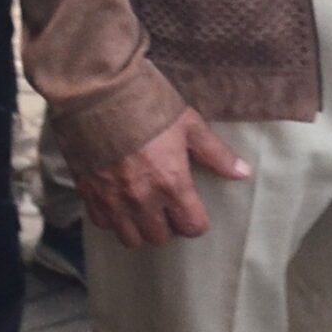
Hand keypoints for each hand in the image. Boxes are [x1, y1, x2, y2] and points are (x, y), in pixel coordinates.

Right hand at [75, 107, 250, 249]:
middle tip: (170, 207)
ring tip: (145, 209)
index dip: (197, 221)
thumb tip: (243, 173)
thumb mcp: (190, 125)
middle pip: (160, 237)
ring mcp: (113, 200)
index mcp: (171, 183)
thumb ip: (216, 154)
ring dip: (141, 228)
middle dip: (169, 226)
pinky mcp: (88, 194)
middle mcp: (142, 200)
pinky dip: (113, 218)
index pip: (191, 226)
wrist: (100, 94)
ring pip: (130, 238)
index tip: (196, 211)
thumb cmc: (149, 105)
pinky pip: (103, 223)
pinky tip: (119, 200)